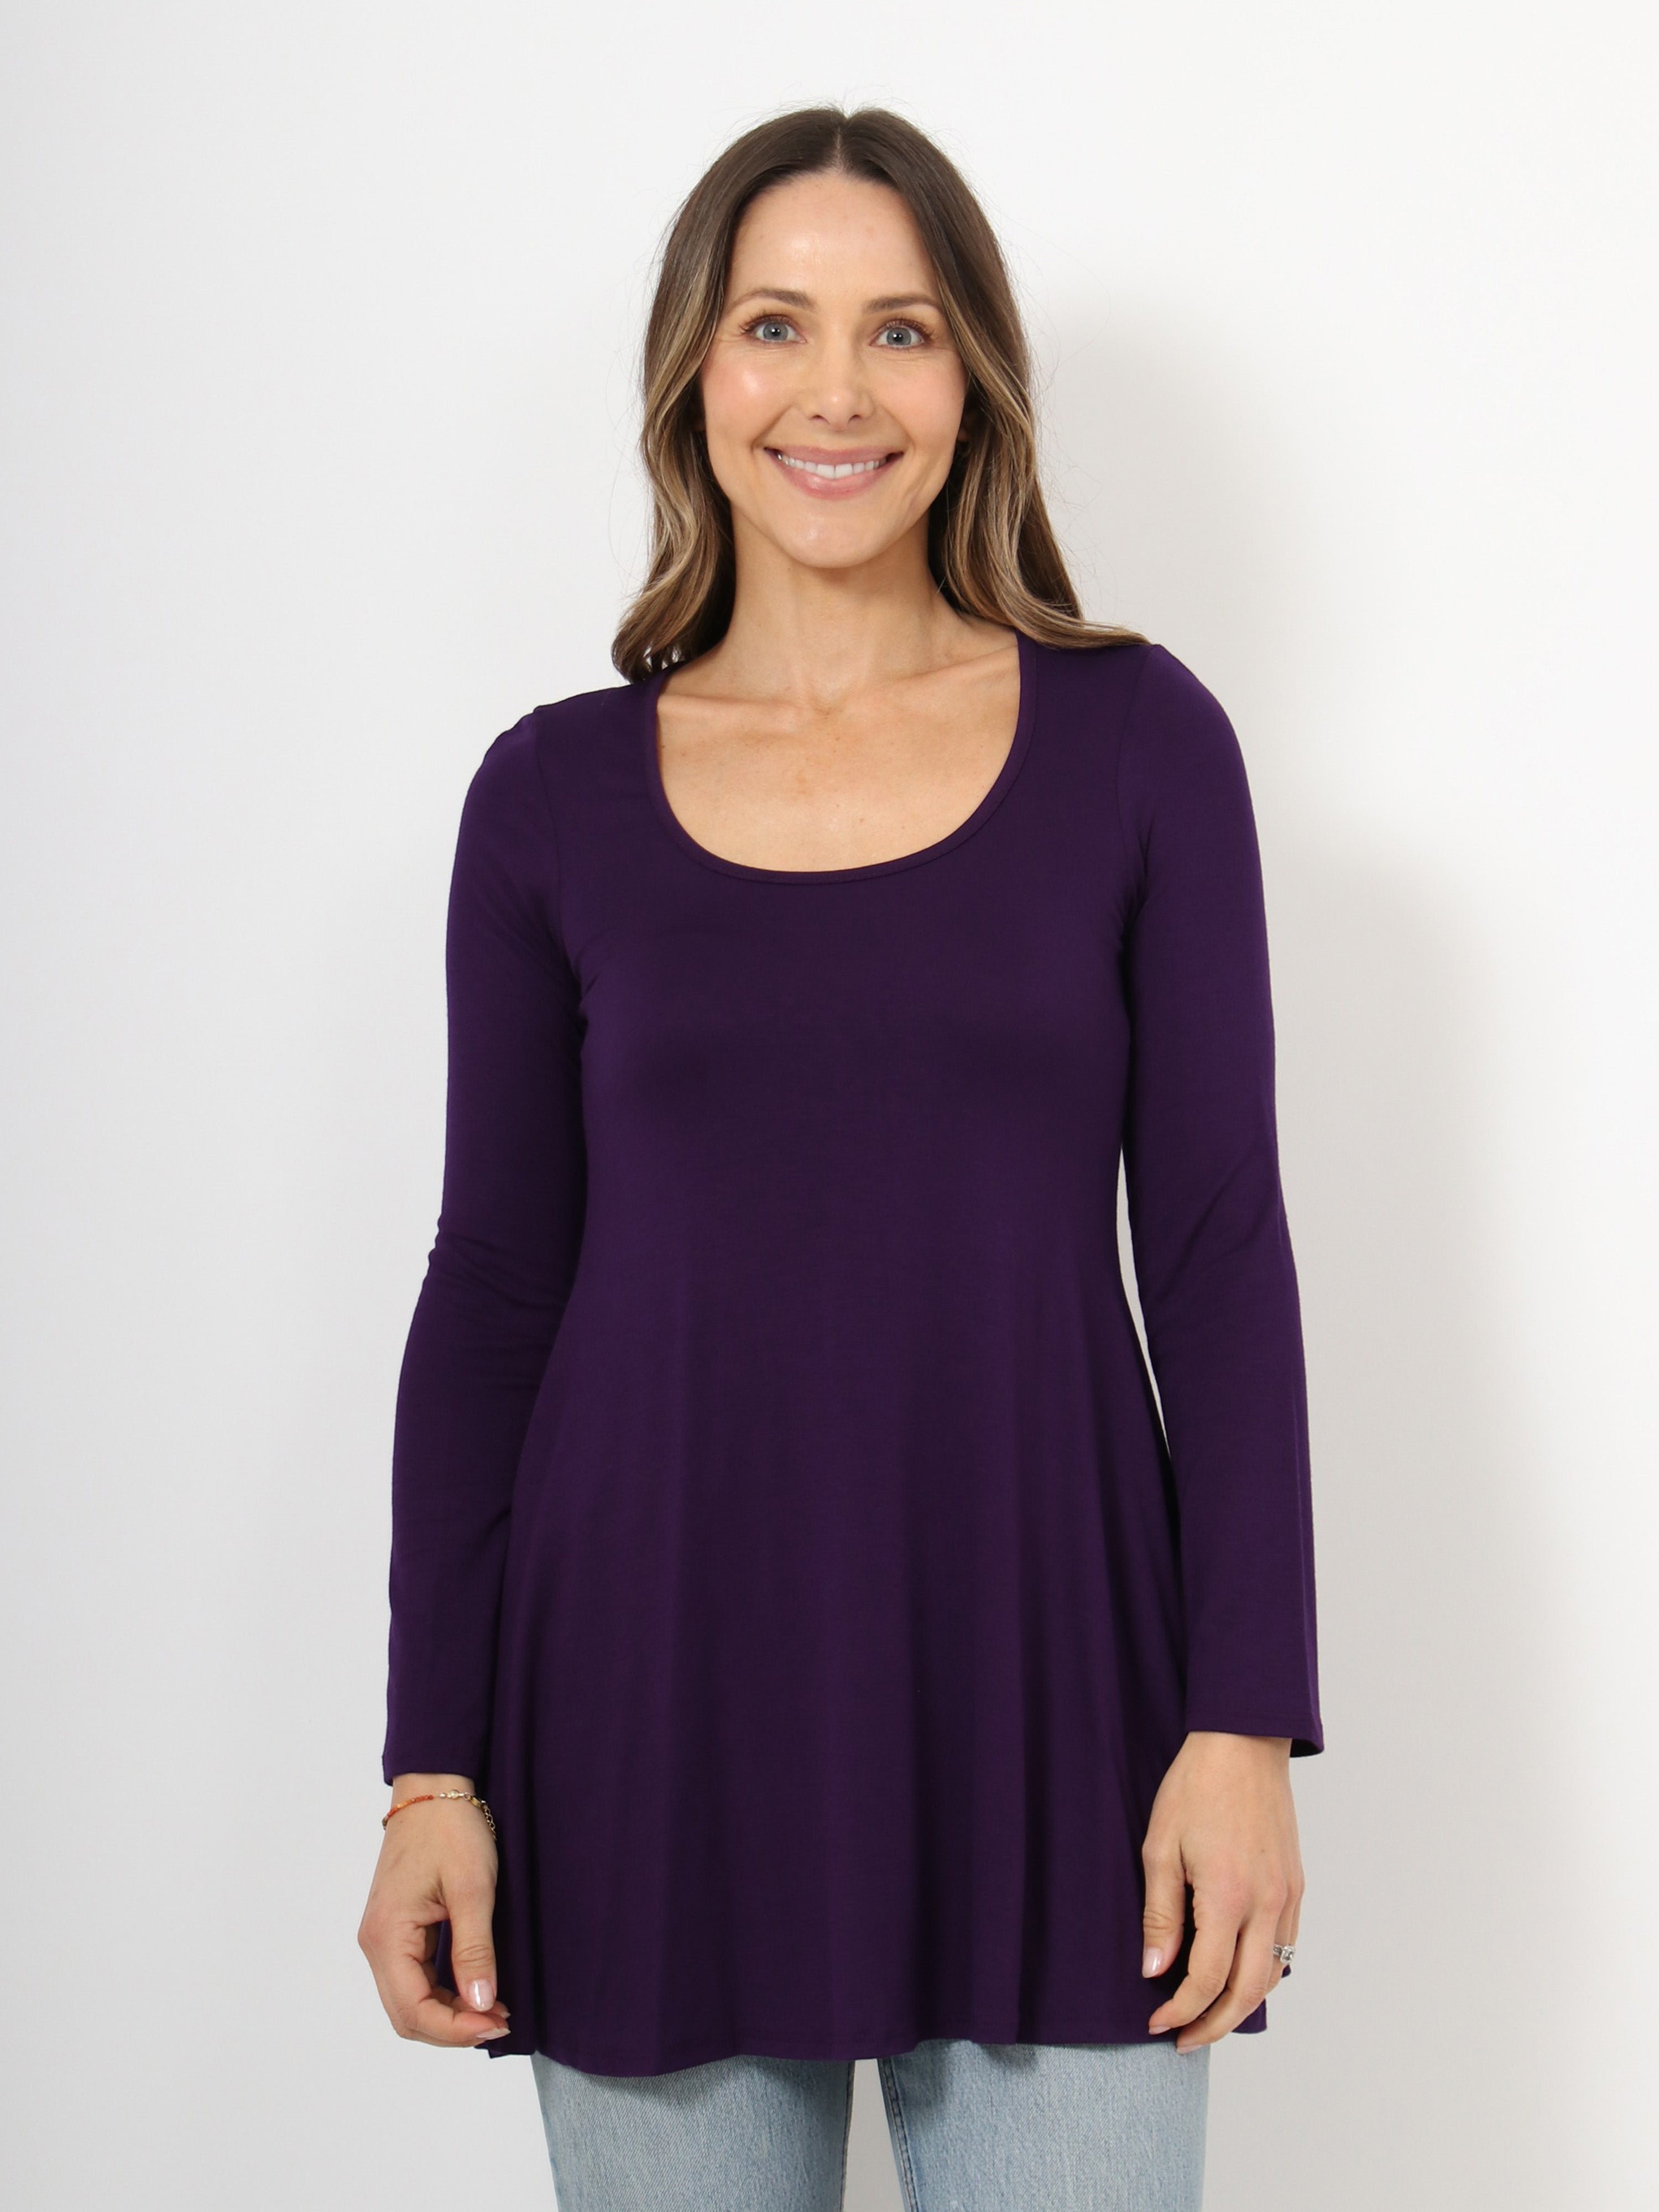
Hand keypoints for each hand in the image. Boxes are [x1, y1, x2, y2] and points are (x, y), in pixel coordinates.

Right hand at [357, 1773, 511, 2046]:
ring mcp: (384, 1937)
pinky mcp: (396, 1930)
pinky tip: (474, 1989)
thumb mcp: (473, 1889)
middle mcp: (376, 1943)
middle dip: (452, 2028)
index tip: (497, 2022)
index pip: (413, 2010)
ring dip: (448, 2013)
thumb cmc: (451, 1830)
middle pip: (406, 2014)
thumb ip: (474, 1951)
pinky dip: (442, 1993)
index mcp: (387, 1936)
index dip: (455, 2028)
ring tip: (493, 2009)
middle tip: (500, 2020)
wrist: (433, 1789)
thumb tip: (480, 2005)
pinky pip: (414, 1978)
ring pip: (409, 2000)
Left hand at [1141, 1731, 1302, 2051]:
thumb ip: (1160, 1914)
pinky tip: (1240, 1975)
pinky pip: (1286, 1946)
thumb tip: (1154, 1971)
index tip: (1158, 2022)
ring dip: (1242, 2005)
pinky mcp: (1295, 1884)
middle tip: (1184, 2040)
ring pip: (1272, 1975)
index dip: (1181, 2010)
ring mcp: (1287, 1895)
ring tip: (1209, 2017)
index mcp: (1228, 1896)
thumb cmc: (1195, 1788)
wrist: (1243, 1743)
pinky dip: (1264, 1974)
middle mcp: (1266, 1904)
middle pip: (1246, 1992)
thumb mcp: (1160, 1846)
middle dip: (1214, 2025)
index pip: (1207, 1980)